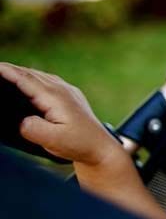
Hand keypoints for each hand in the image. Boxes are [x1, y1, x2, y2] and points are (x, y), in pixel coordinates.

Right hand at [0, 62, 123, 166]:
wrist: (102, 149)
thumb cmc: (80, 144)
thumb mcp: (52, 140)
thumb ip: (32, 129)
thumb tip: (22, 121)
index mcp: (55, 97)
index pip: (26, 79)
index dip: (8, 72)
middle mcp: (62, 90)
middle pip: (31, 74)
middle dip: (11, 70)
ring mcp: (68, 91)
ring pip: (39, 76)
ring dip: (21, 73)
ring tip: (4, 73)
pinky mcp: (70, 97)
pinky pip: (47, 82)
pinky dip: (33, 79)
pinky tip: (27, 83)